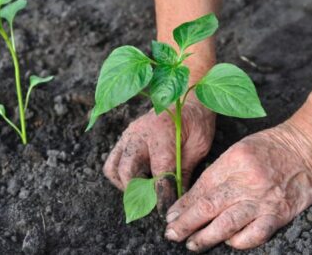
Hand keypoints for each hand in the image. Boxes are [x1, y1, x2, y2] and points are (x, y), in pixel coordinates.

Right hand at [103, 97, 214, 213]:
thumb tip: (178, 199)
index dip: (162, 196)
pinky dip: (120, 175)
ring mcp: (128, 135)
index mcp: (162, 135)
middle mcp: (140, 134)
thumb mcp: (199, 146)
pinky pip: (112, 161)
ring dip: (125, 185)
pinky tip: (138, 179)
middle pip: (127, 172)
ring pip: (113, 168)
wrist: (186, 98)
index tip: (164, 212)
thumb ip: (185, 172)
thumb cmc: (196, 121)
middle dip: (139, 193)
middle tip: (152, 203)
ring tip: (142, 191)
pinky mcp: (124, 138)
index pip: (159, 173)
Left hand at [165, 122, 311, 251]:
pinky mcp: (279, 213)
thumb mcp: (237, 151)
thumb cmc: (268, 148)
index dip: (184, 205)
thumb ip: (217, 174)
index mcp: (232, 162)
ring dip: (206, 237)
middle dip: (187, 223)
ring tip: (191, 244)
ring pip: (228, 223)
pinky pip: (255, 234)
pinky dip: (239, 241)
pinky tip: (228, 242)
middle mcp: (245, 182)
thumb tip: (193, 198)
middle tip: (172, 234)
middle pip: (209, 206)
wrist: (305, 148)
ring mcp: (262, 199)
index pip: (201, 188)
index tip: (171, 216)